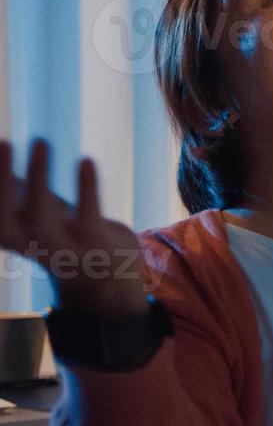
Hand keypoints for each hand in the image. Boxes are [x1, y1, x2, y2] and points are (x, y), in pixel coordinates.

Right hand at [0, 140, 147, 318]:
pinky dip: (86, 187)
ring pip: (40, 219)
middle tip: (4, 141)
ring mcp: (65, 251)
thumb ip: (21, 198)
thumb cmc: (65, 239)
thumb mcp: (38, 220)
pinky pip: (88, 216)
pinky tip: (85, 160)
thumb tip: (5, 156)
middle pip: (4, 223)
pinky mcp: (97, 245)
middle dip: (0, 183)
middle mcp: (33, 249)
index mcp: (17, 240)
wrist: (109, 283)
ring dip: (38, 177)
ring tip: (41, 142)